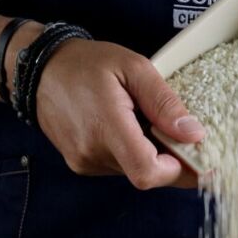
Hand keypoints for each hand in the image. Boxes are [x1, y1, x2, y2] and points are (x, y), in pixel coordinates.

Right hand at [34, 39, 205, 188]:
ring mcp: (84, 162)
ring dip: (149, 154)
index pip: (147, 172)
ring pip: (133, 171)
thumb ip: (164, 103)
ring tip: (144, 121)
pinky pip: (118, 166)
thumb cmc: (85, 64)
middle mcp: (92, 153)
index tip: (197, 156)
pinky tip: (127, 126)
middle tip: (179, 132)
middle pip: (145, 174)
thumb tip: (193, 133)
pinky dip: (132, 152)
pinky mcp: (81, 163)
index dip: (178, 171)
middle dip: (169, 159)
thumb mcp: (133, 68)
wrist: (40, 70)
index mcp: (106, 127)